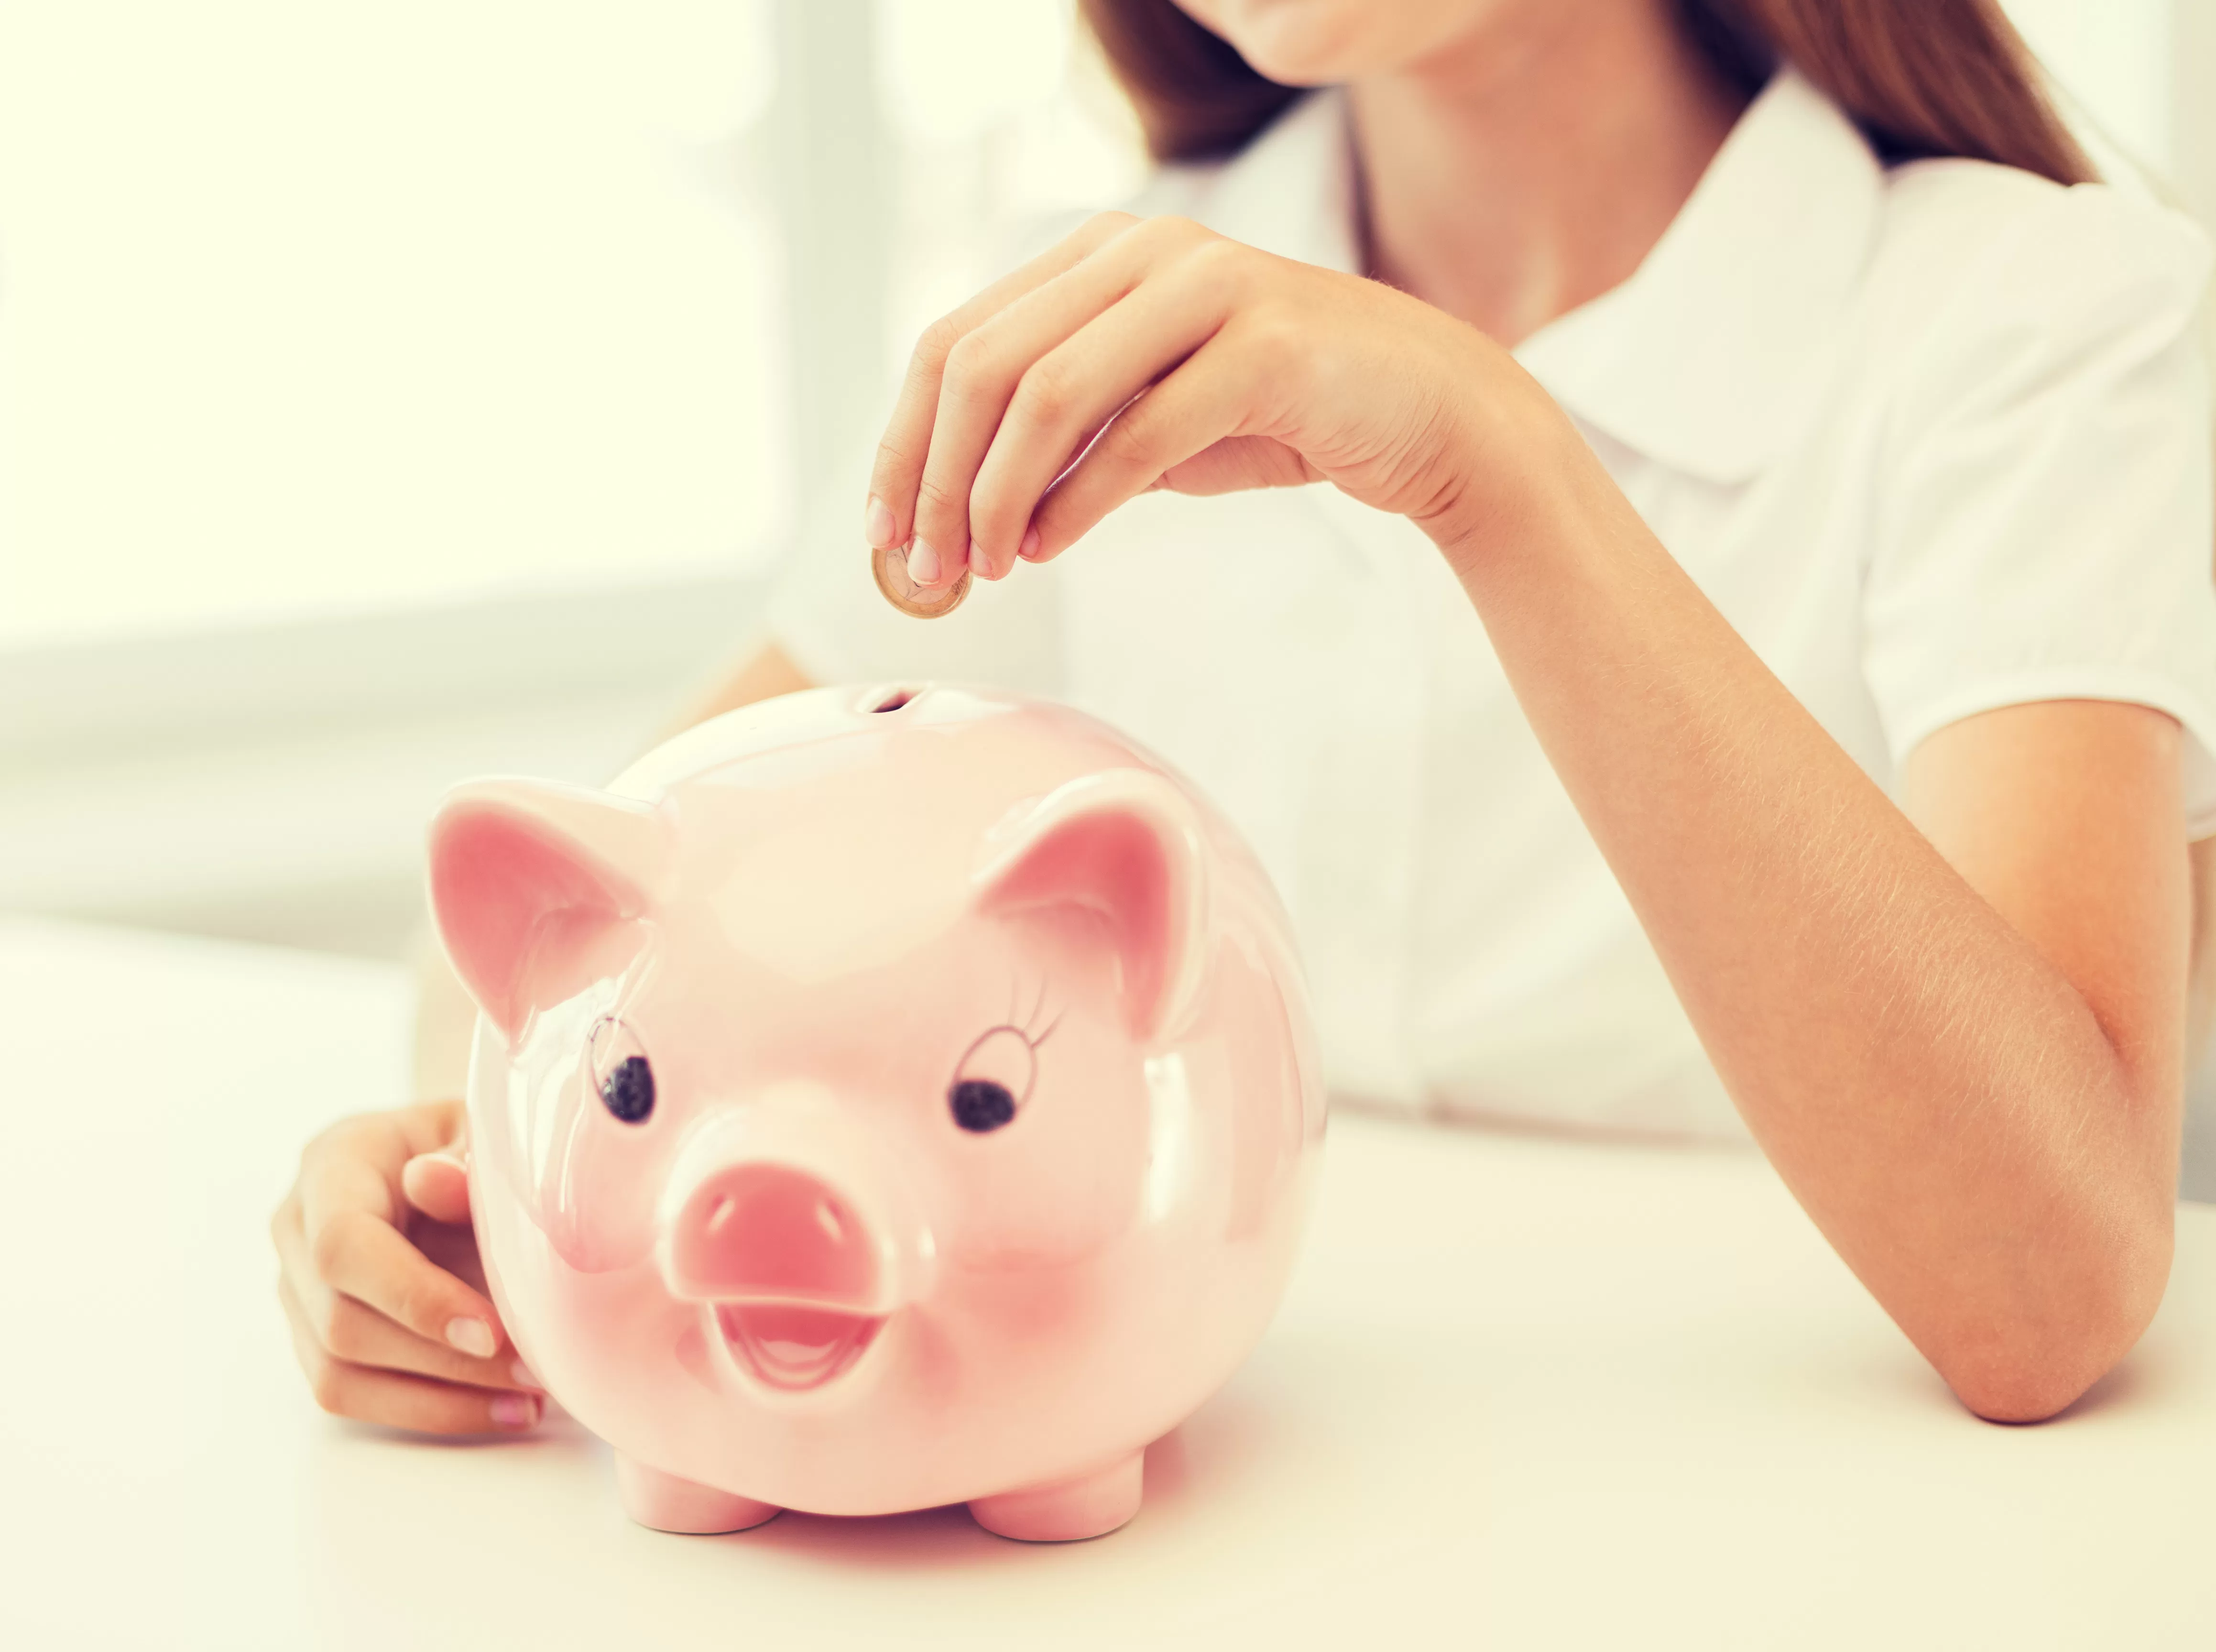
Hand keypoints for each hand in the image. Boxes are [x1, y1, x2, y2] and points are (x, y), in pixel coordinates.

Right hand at [273, 1099, 542, 1434]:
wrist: (447, 1154)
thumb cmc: (469, 1141)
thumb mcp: (479, 1127)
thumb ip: (462, 1156)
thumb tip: (434, 1181)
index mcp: (332, 1166)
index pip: (344, 1246)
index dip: (413, 1297)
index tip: (492, 1333)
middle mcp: (297, 1231)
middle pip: (341, 1323)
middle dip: (442, 1360)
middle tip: (533, 1372)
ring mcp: (298, 1290)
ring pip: (341, 1375)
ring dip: (440, 1401)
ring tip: (528, 1404)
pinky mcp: (316, 1337)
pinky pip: (356, 1394)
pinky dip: (430, 1411)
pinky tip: (502, 1410)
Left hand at [862, 211, 1549, 586]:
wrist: (1428, 413)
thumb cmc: (1276, 415)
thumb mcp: (1145, 417)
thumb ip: (1060, 440)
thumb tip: (953, 514)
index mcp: (1101, 255)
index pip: (958, 339)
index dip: (904, 440)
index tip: (884, 532)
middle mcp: (1146, 251)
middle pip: (985, 362)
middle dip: (937, 477)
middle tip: (927, 569)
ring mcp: (1208, 286)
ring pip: (1051, 392)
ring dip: (998, 494)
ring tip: (988, 566)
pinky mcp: (1268, 344)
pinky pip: (1141, 432)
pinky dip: (1078, 502)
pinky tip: (1049, 549)